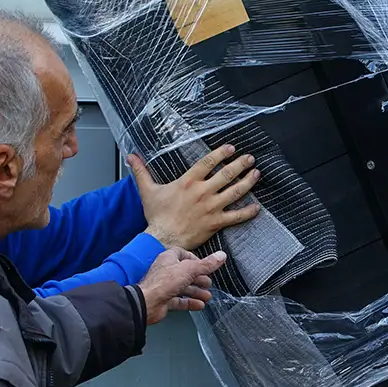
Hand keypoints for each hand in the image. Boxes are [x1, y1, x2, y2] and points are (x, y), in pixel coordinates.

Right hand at [128, 145, 262, 249]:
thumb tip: (131, 157)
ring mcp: (211, 207)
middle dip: (240, 165)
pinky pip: (236, 216)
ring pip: (234, 192)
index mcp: (188, 182)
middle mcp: (202, 193)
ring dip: (247, 182)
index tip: (231, 148)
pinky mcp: (216, 222)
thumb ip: (141, 172)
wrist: (162, 238)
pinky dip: (248, 211)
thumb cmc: (157, 216)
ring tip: (256, 174)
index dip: (221, 153)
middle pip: (226, 175)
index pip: (208, 162)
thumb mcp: (148, 190)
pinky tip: (257, 206)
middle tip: (250, 158)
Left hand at [137, 248, 226, 323]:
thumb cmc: (163, 283)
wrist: (148, 302)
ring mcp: (165, 286)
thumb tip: (221, 256)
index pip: (184, 255)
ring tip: (207, 296)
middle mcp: (166, 271)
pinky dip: (190, 303)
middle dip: (199, 279)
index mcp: (169, 259)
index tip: (206, 266)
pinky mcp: (164, 300)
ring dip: (197, 292)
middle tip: (208, 283)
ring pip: (183, 288)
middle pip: (186, 273)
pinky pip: (180, 301)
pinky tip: (199, 305)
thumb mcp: (190, 270)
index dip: (196, 260)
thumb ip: (206, 264)